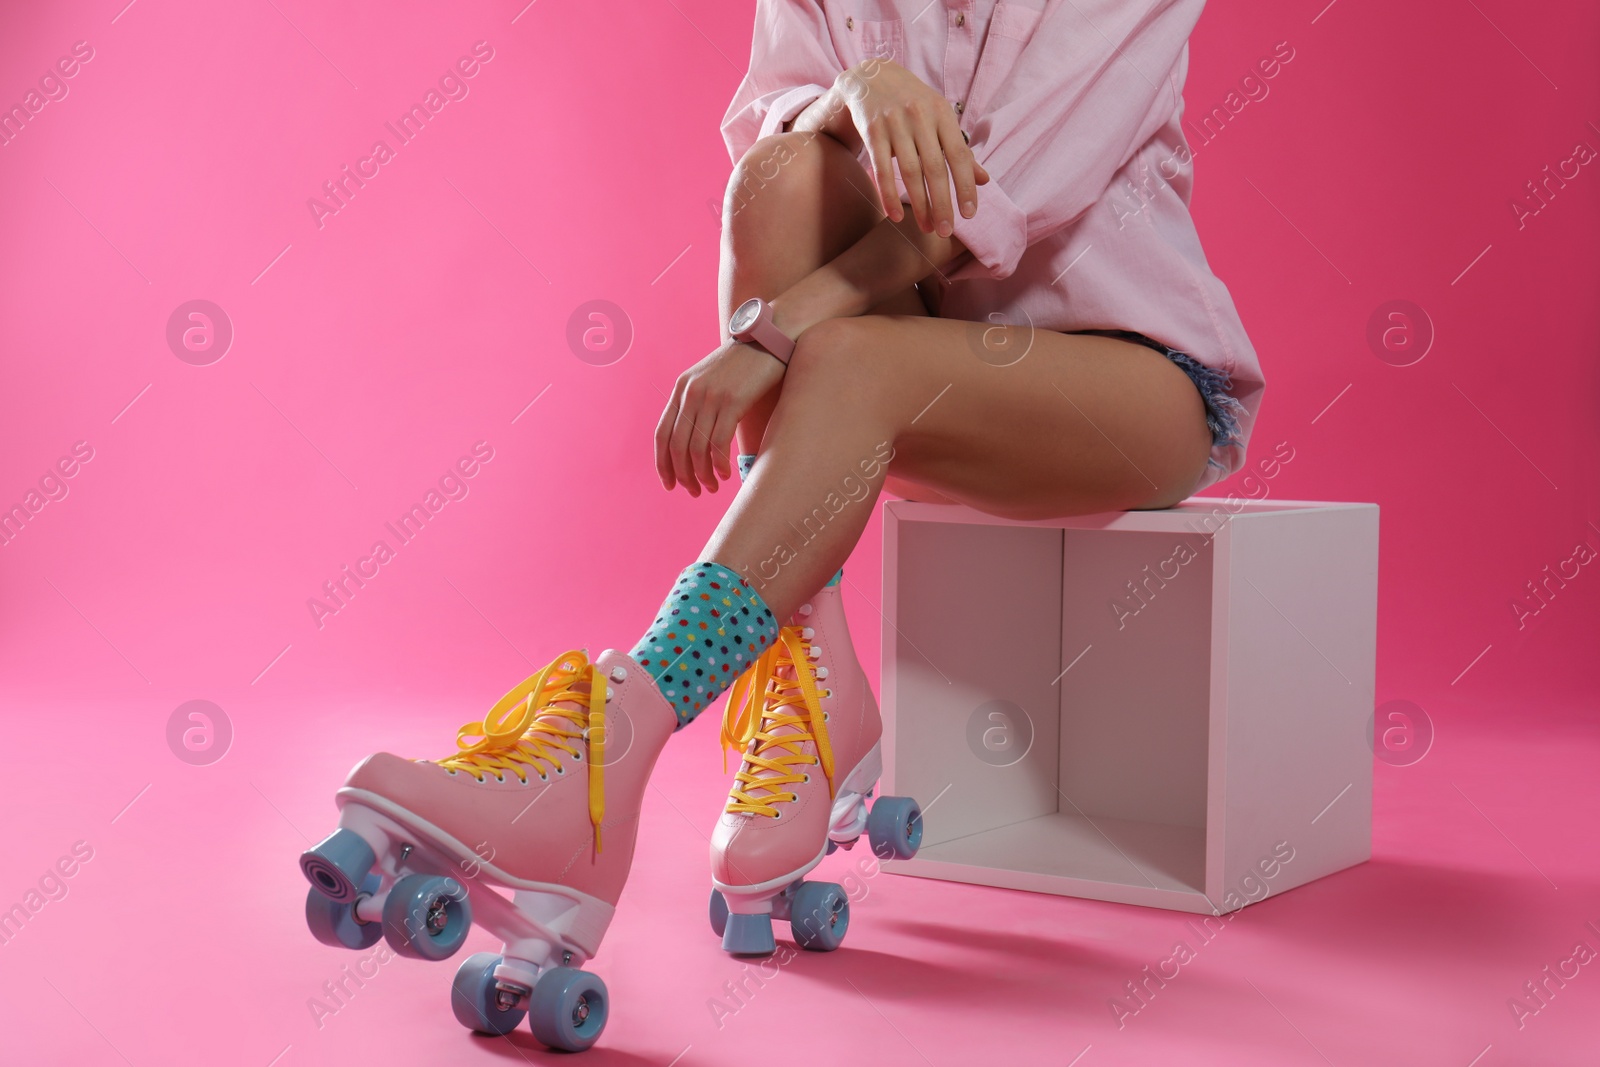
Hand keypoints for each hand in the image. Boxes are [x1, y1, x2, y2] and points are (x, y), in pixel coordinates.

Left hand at [655, 340, 785, 495]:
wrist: (770, 337)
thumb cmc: (745, 364)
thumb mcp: (712, 379)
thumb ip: (700, 403)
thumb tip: (697, 441)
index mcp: (681, 388)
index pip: (661, 434)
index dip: (663, 464)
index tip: (670, 484)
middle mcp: (691, 392)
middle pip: (677, 446)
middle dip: (683, 475)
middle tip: (695, 492)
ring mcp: (711, 395)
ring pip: (697, 448)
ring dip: (703, 474)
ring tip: (712, 487)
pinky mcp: (733, 400)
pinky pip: (719, 442)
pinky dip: (719, 463)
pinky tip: (726, 474)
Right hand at [833, 58, 990, 237]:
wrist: (870, 76)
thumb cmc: (912, 103)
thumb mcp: (939, 117)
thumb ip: (960, 149)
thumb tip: (985, 180)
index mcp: (942, 113)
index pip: (959, 155)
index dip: (965, 186)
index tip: (969, 214)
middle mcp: (920, 116)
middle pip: (935, 168)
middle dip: (942, 203)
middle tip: (946, 232)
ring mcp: (895, 122)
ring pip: (910, 171)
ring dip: (919, 204)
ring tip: (927, 228)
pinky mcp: (872, 130)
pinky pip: (882, 169)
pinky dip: (889, 195)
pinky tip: (896, 216)